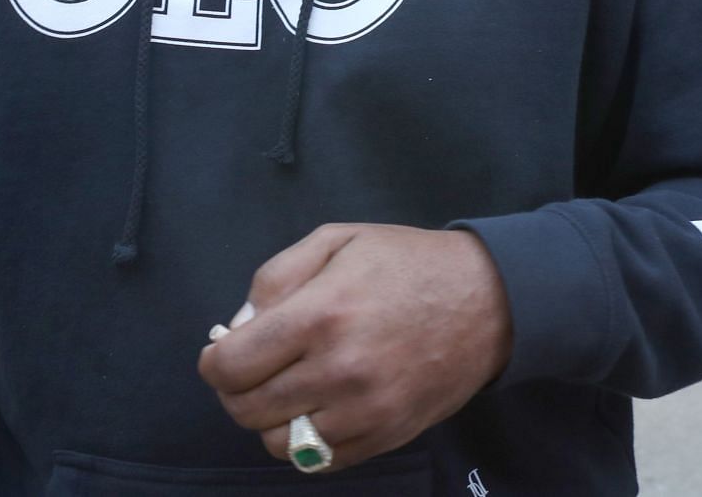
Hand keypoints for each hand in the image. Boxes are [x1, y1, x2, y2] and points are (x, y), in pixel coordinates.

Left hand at [199, 224, 511, 472]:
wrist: (486, 301)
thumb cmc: (404, 263)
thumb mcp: (336, 240)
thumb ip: (275, 278)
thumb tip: (237, 328)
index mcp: (320, 315)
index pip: (232, 366)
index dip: (215, 362)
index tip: (223, 353)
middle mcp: (339, 370)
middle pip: (247, 410)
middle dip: (236, 390)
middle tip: (252, 369)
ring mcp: (365, 411)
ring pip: (279, 444)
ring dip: (270, 420)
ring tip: (287, 389)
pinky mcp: (386, 437)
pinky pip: (320, 461)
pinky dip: (306, 441)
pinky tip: (317, 408)